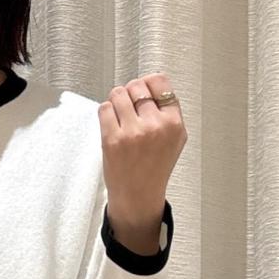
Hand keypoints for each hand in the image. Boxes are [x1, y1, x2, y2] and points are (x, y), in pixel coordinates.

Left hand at [99, 73, 186, 240]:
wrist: (138, 196)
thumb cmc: (154, 169)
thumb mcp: (174, 139)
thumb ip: (167, 112)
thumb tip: (150, 83)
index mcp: (174, 124)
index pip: (160, 82)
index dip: (148, 84)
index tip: (143, 91)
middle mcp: (156, 126)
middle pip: (137, 86)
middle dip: (130, 93)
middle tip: (129, 109)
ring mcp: (134, 132)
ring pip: (119, 93)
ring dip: (116, 101)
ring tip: (120, 116)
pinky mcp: (113, 139)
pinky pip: (104, 108)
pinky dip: (106, 113)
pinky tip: (112, 125)